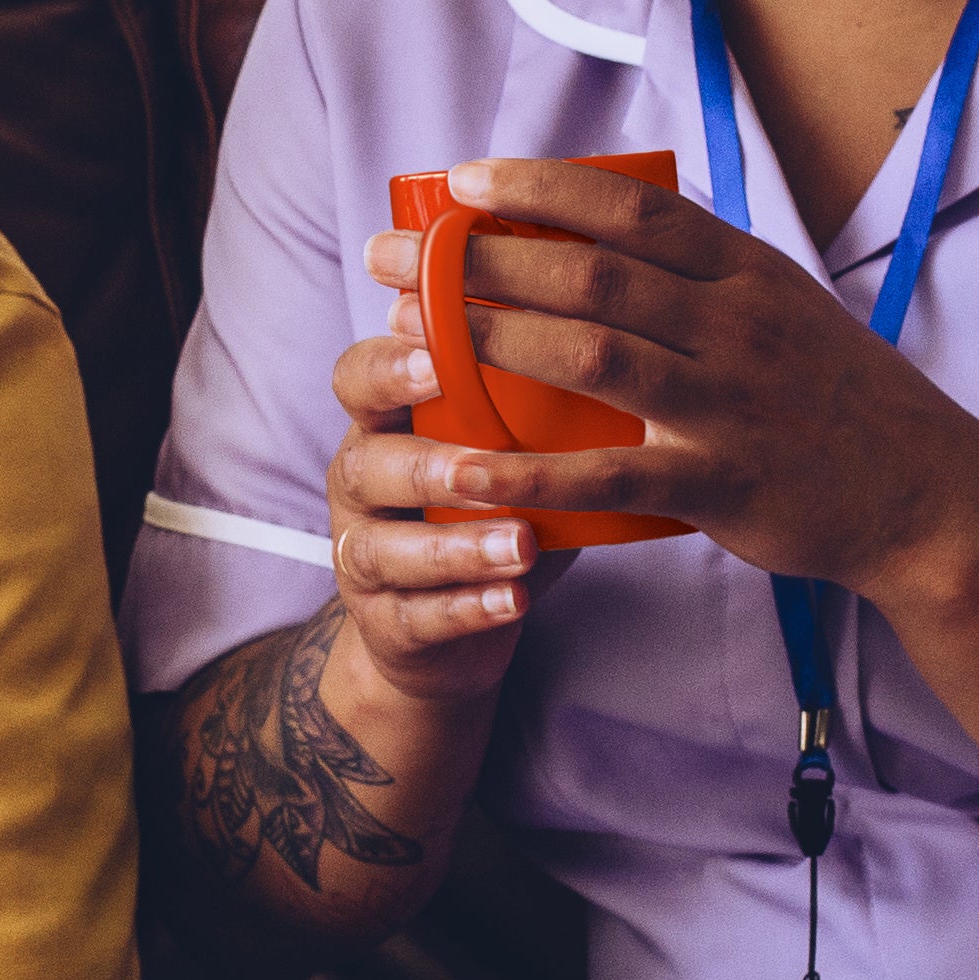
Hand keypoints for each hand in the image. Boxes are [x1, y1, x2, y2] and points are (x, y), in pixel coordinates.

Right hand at [315, 319, 565, 713]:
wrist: (444, 630)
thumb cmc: (485, 512)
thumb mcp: (502, 452)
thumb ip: (531, 410)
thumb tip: (619, 349)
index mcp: (382, 427)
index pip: (358, 379)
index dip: (389, 368)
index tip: (438, 360)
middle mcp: (359, 487)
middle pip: (365, 465)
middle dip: (427, 465)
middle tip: (484, 467)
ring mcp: (361, 559)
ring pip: (385, 551)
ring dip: (457, 547)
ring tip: (523, 547)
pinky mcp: (383, 625)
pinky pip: (415, 618)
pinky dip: (468, 610)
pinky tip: (516, 603)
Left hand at [360, 155, 978, 603]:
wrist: (925, 495)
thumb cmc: (835, 398)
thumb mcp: (780, 306)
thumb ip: (698, 269)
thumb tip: (604, 219)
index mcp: (743, 270)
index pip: (629, 207)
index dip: (537, 187)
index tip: (460, 179)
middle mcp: (734, 323)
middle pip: (591, 270)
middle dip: (480, 256)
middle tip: (394, 256)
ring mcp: (729, 402)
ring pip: (593, 353)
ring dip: (490, 337)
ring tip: (406, 335)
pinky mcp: (722, 483)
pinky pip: (609, 475)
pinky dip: (529, 471)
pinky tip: (464, 469)